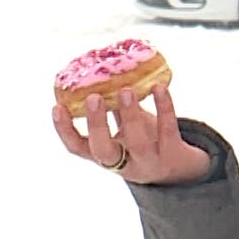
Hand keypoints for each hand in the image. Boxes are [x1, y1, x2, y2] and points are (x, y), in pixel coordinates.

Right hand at [51, 83, 211, 184]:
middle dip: (97, 124)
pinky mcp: (174, 155)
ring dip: (130, 115)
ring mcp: (150, 162)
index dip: (64, 130)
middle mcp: (124, 164)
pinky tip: (159, 88)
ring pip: (138, 143)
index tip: (56, 107)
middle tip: (93, 97)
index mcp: (105, 155)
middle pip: (103, 151)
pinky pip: (168, 131)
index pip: (77, 148)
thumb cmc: (146, 139)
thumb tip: (101, 69)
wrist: (182, 168)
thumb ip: (113, 106)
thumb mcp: (125, 127)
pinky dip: (164, 108)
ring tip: (126, 89)